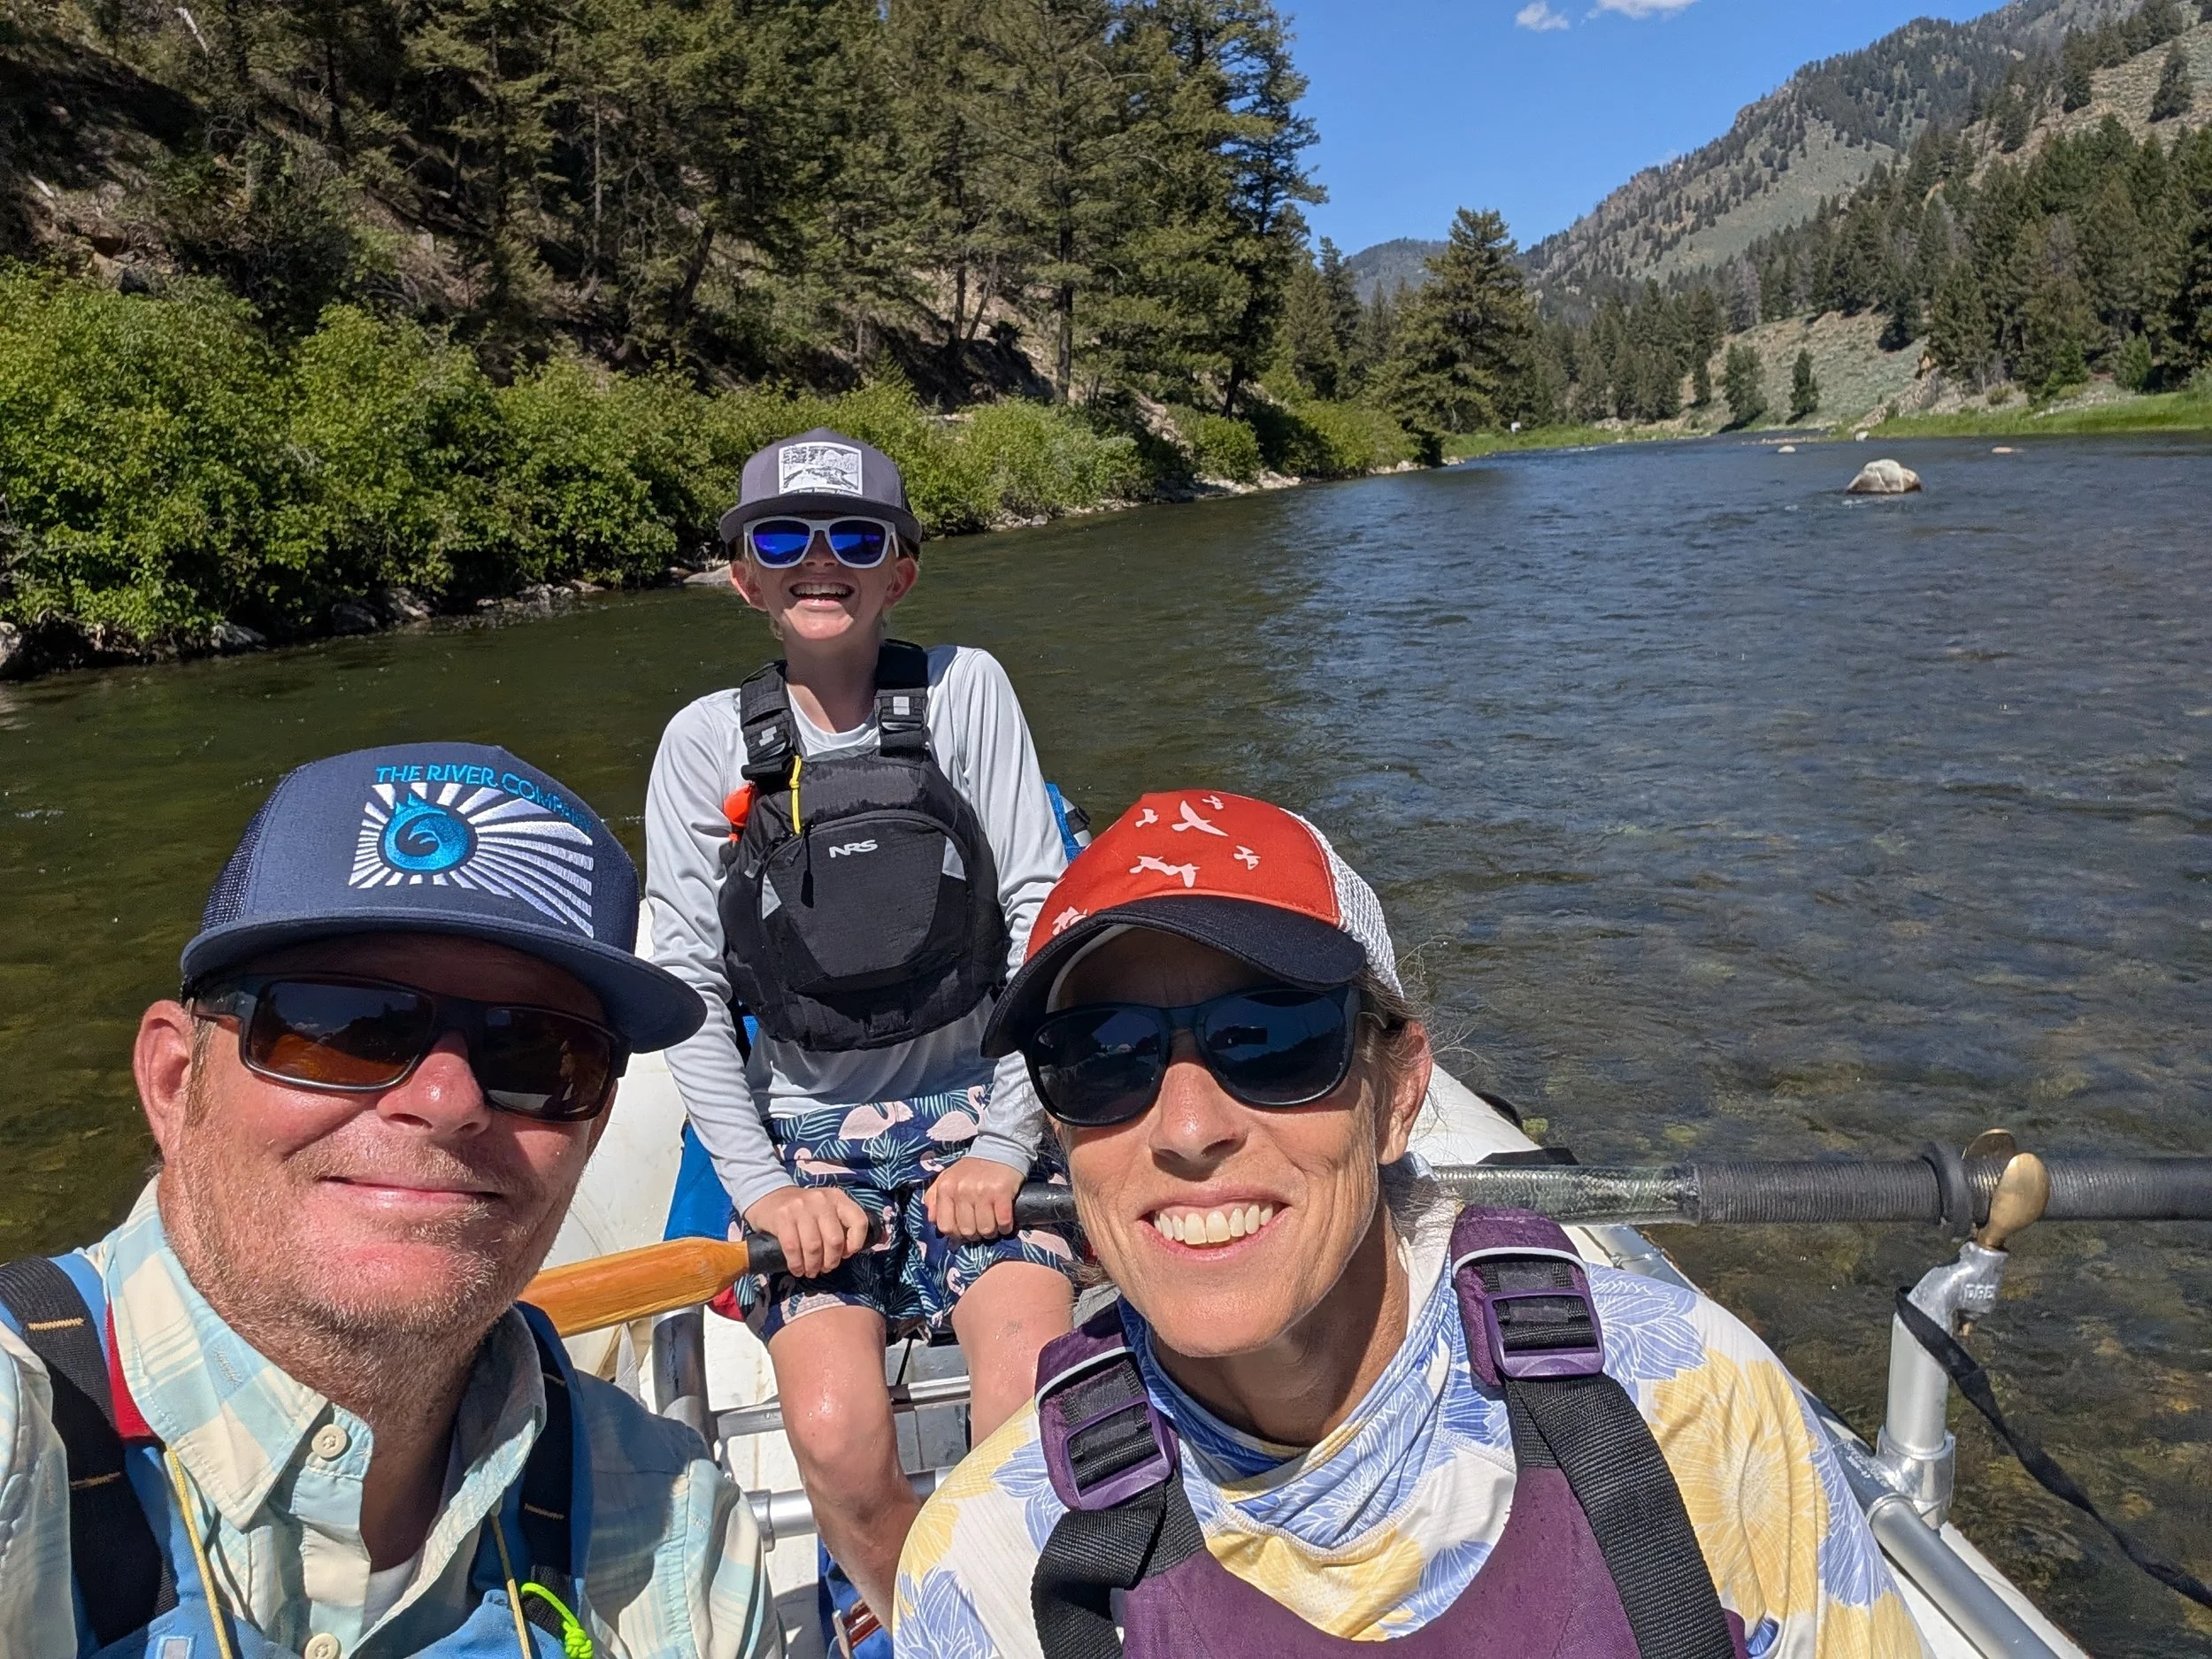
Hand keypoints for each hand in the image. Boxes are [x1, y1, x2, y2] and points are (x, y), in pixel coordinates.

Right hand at [742, 1185, 871, 1279]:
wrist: (768, 1197)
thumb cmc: (804, 1211)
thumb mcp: (828, 1210)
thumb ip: (847, 1223)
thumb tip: (880, 1239)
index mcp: (838, 1198)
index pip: (859, 1221)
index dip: (855, 1243)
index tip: (846, 1254)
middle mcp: (821, 1199)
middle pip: (835, 1240)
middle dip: (831, 1261)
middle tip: (825, 1268)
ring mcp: (800, 1207)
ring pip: (814, 1246)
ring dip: (813, 1266)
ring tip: (810, 1271)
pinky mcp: (782, 1216)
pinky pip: (793, 1248)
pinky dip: (796, 1264)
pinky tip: (797, 1269)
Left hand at [925, 1157, 1023, 1241]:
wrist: (999, 1147)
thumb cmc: (972, 1168)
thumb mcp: (947, 1177)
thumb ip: (934, 1197)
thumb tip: (933, 1220)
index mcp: (945, 1188)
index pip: (945, 1226)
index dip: (956, 1234)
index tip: (965, 1230)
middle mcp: (961, 1190)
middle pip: (967, 1230)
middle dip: (975, 1234)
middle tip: (981, 1226)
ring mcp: (981, 1191)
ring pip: (985, 1229)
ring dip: (991, 1232)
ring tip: (993, 1223)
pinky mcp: (1001, 1192)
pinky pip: (1003, 1222)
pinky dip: (1005, 1227)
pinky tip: (1005, 1221)